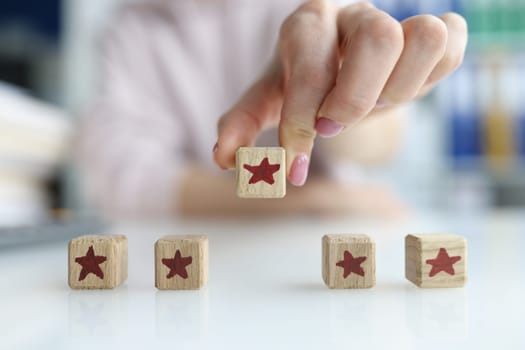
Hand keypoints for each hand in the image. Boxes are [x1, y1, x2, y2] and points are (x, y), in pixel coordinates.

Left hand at [214, 0, 466, 185]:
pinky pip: (454, 42)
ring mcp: (396, 19)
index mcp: (307, 24)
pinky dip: (435, 74)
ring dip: (399, 90)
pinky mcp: (433, 32)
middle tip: (333, 125)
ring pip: (425, 36)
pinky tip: (402, 90)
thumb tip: (225, 158)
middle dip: (357, 99)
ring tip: (372, 104)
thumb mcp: (269, 97)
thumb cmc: (303, 81)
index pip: (310, 65)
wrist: (341, 63)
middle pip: (378, 38)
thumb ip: (242, 122)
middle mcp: (353, 13)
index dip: (302, 120)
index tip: (293, 165)